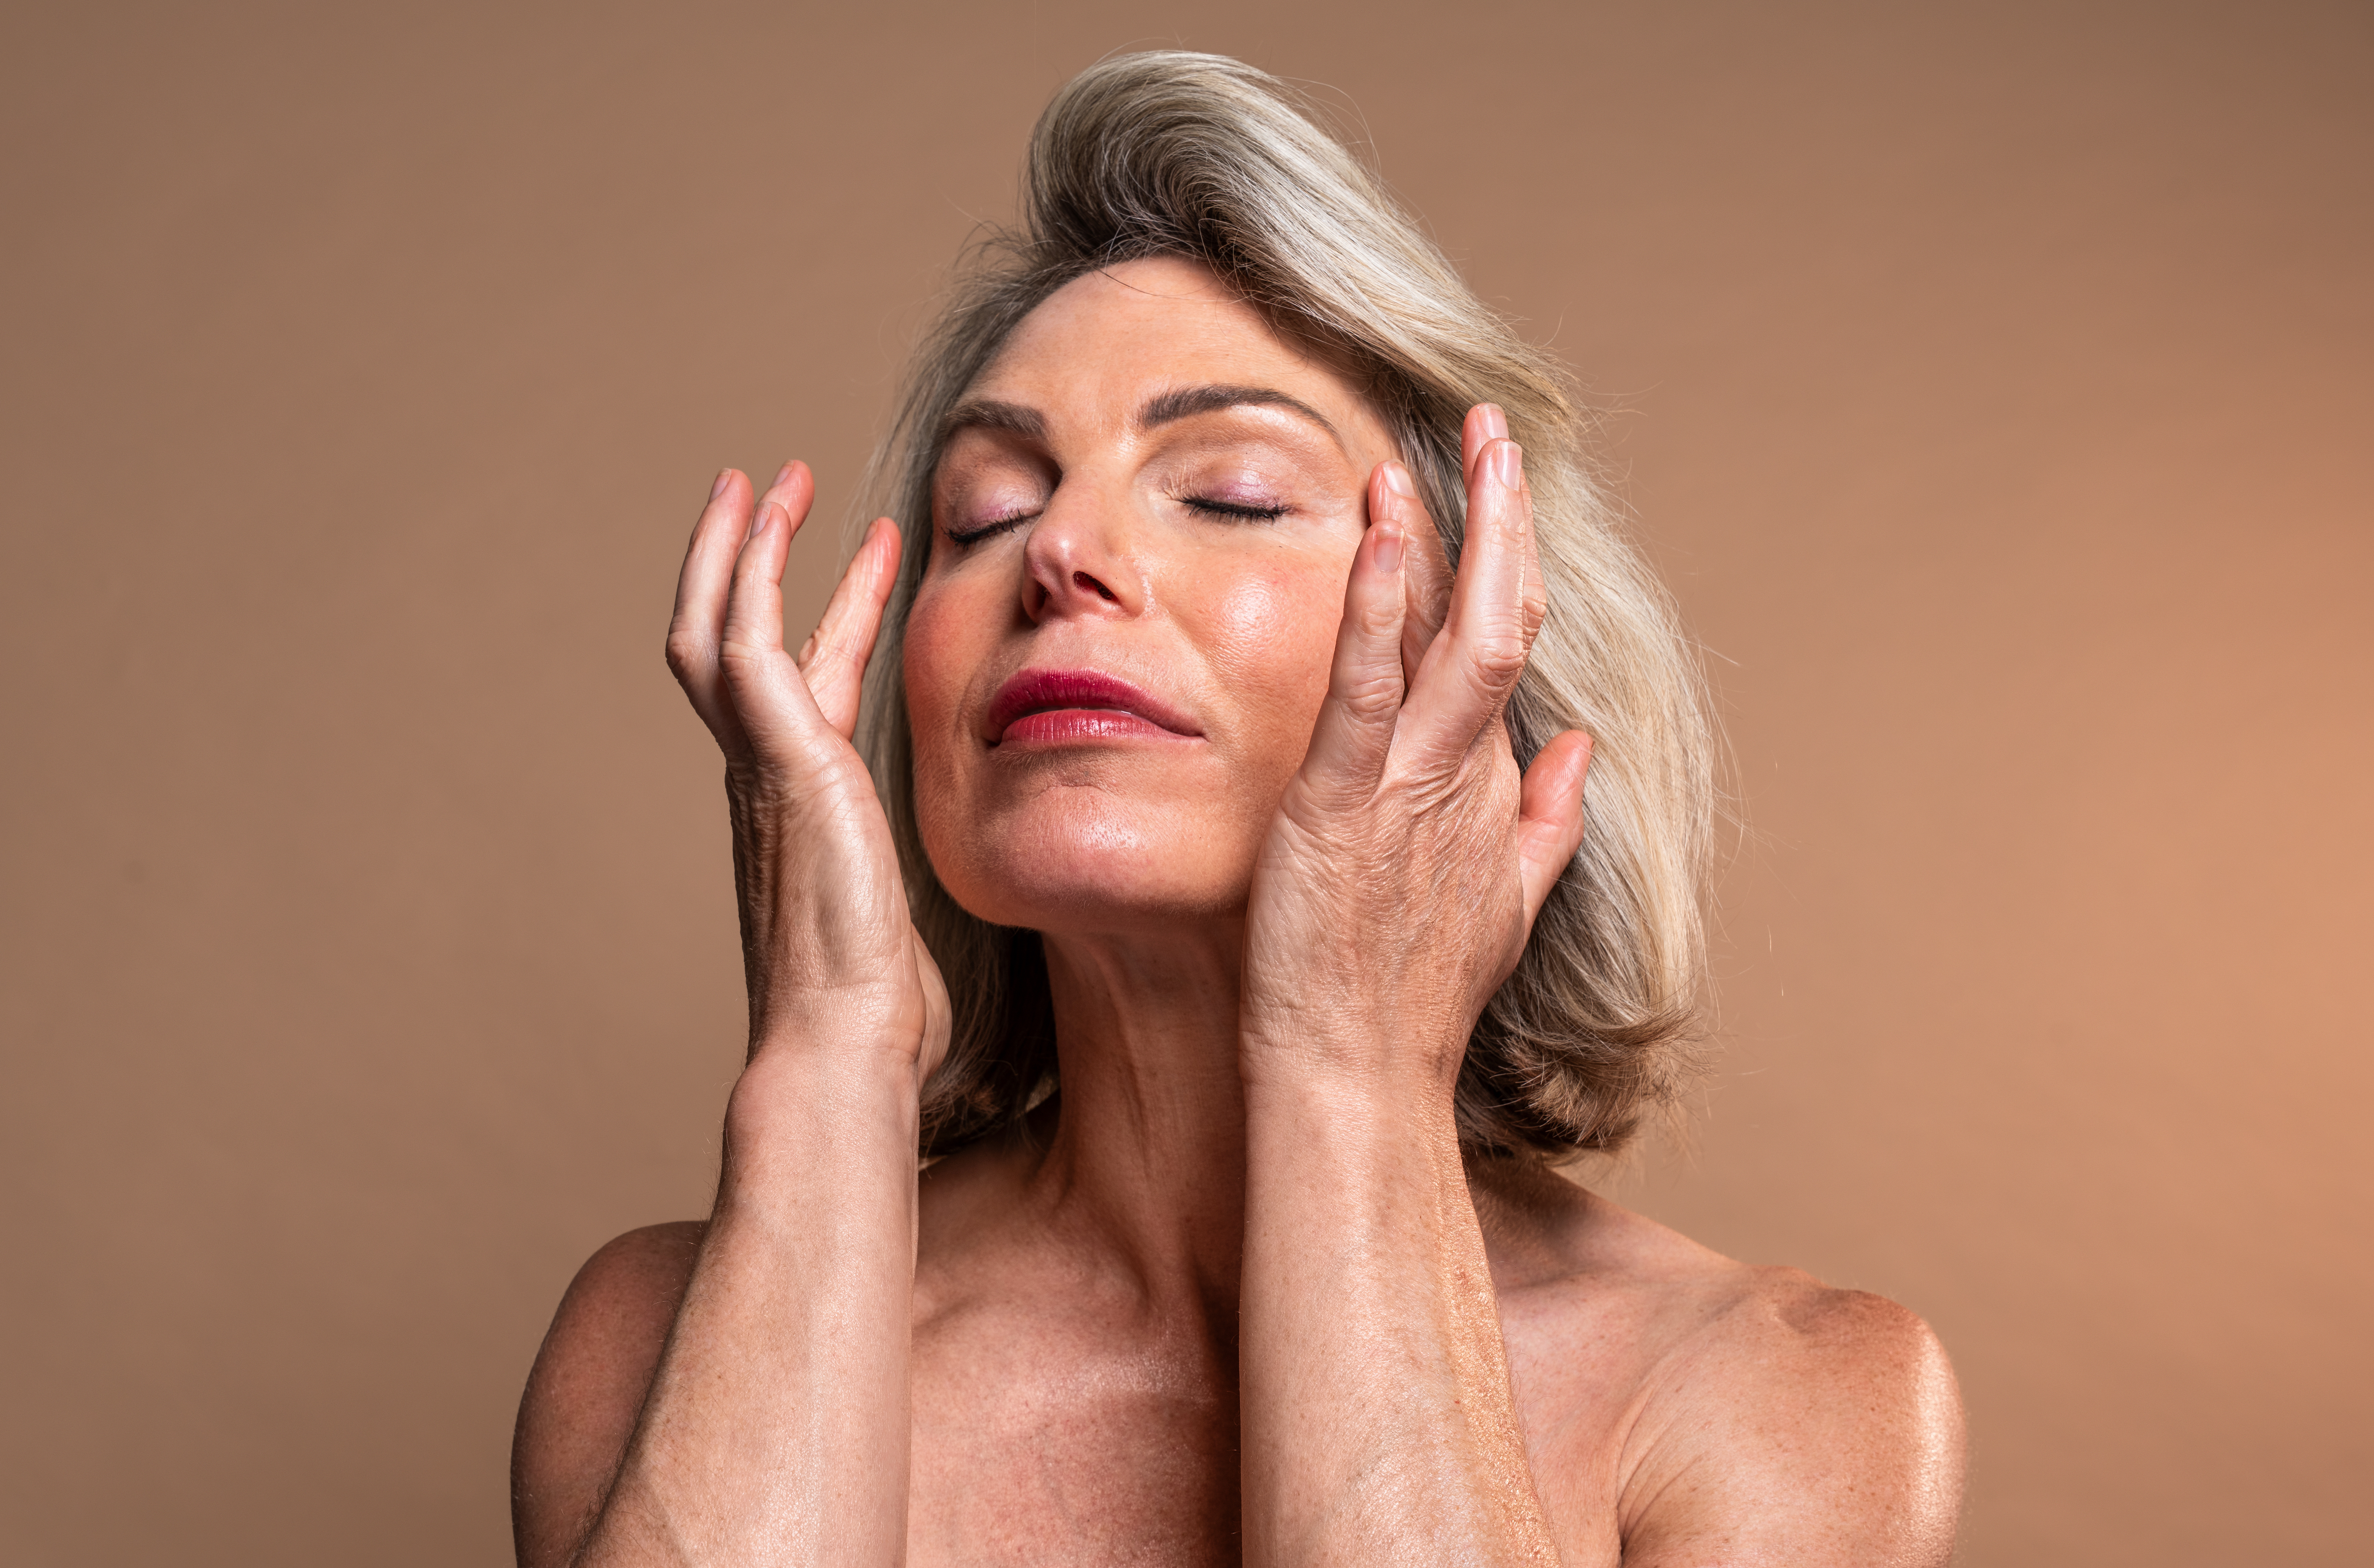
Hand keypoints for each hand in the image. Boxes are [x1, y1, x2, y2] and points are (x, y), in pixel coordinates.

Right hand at [665, 463, 948, 1077]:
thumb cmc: (884, 1004)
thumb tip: (999, 874)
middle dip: (746, 561)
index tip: (874, 560)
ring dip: (736, 547)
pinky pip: (744, 638)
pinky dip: (751, 572)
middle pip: (728, 641)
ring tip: (760, 479)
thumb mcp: (913, 908)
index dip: (832, 614)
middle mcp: (764, 779)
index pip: (804, 685)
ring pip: (718, 626)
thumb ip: (929, 871)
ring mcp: (761, 768)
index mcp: (800, 805)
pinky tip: (770, 517)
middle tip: (768, 490)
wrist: (847, 1041)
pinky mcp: (779, 758)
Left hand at [1240, 407, 1591, 1095]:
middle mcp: (1465, 773)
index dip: (1508, 561)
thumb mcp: (1504, 905)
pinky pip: (1366, 690)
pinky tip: (1377, 535)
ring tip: (1445, 445)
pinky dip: (1377, 608)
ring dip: (1452, 535)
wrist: (1360, 1076)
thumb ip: (1547, 820)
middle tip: (1494, 428)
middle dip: (1503, 518)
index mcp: (1489, 787)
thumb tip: (1583, 748)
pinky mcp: (1341, 803)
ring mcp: (1409, 786)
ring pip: (1454, 638)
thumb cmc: (1411, 998)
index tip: (1496, 489)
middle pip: (1503, 621)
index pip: (1506, 649)